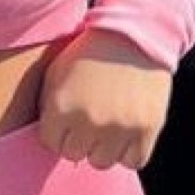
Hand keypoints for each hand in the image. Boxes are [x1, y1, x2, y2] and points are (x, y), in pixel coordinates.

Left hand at [37, 28, 172, 169]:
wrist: (135, 33)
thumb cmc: (90, 54)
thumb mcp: (56, 73)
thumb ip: (47, 108)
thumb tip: (51, 142)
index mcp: (61, 106)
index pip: (51, 142)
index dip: (58, 129)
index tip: (69, 114)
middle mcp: (89, 120)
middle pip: (74, 154)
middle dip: (79, 138)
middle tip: (90, 116)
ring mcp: (119, 126)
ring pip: (102, 162)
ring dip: (103, 147)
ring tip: (108, 123)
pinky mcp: (147, 128)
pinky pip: (134, 161)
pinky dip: (129, 151)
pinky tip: (126, 132)